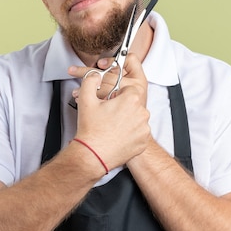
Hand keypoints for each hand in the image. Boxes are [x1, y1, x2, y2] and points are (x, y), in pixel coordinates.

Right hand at [68, 53, 149, 170]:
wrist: (92, 156)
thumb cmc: (91, 129)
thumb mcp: (86, 99)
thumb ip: (90, 80)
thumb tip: (95, 74)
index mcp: (131, 99)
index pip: (128, 89)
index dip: (117, 95)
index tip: (110, 101)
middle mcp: (142, 113)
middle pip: (133, 103)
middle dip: (122, 107)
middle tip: (108, 115)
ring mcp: (144, 129)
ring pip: (136, 118)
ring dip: (126, 119)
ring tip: (111, 126)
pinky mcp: (143, 142)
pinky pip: (138, 132)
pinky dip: (130, 133)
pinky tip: (117, 135)